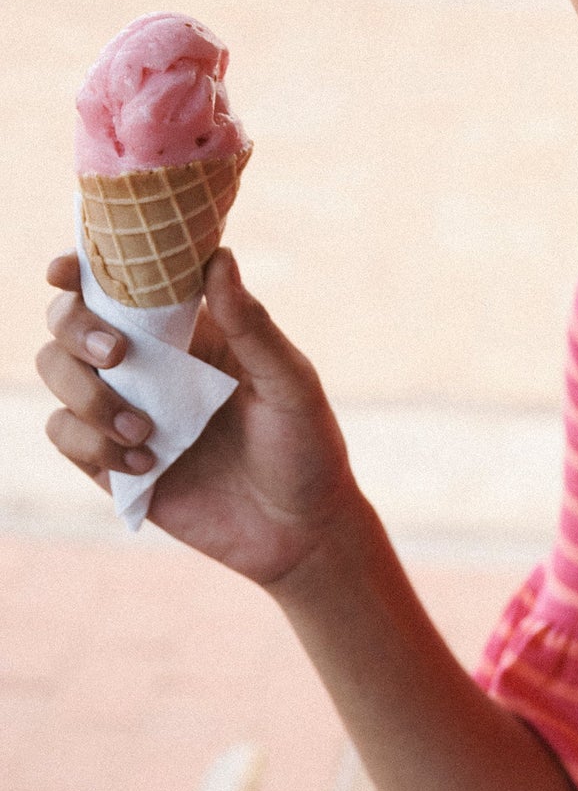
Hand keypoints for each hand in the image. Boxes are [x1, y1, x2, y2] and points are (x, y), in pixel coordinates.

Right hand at [37, 249, 359, 585]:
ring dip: (85, 395)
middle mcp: (149, 364)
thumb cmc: (307, 448)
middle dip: (74, 327)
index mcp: (189, 331)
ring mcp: (125, 410)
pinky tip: (145, 463)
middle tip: (116, 355)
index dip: (84, 268)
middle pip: (69, 321)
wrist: (301, 533)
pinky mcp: (112, 462)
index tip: (66, 271)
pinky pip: (65, 434)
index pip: (121, 283)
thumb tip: (219, 258)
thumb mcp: (290, 384)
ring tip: (143, 431)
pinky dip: (90, 443)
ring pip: (57, 373)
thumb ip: (252, 326)